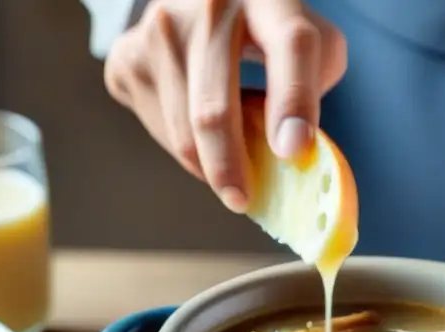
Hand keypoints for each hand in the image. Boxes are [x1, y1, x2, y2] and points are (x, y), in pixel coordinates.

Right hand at [103, 0, 346, 212]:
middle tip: (243, 199)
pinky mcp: (127, 58)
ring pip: (182, 131)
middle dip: (231, 166)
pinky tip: (202, 137)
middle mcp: (207, 6)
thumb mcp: (311, 40)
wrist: (204, 3)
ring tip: (232, 165)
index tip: (292, 151)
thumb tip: (295, 147)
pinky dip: (185, 150)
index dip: (293, 101)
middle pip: (214, 107)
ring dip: (210, 165)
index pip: (289, 46)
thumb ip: (317, 84)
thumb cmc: (266, 30)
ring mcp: (158, 31)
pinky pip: (159, 130)